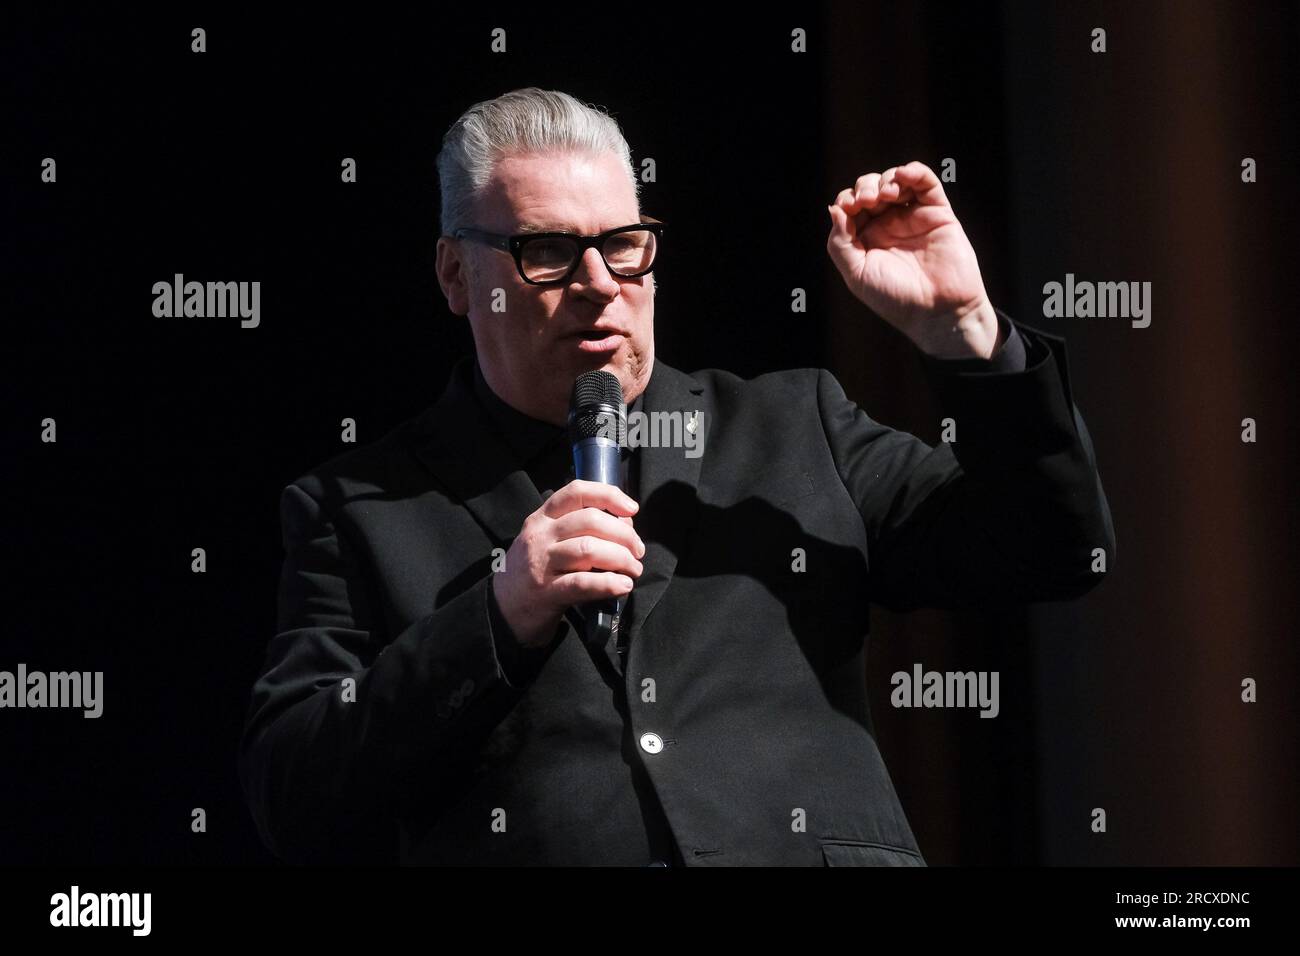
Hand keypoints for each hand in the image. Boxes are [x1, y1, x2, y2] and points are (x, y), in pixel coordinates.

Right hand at [493, 480, 645, 647]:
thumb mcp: (547, 542)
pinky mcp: (545, 593)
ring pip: (589, 549)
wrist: (500, 612)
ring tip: (633, 570)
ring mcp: (540, 564)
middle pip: (590, 521)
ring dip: (621, 559)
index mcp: (542, 519)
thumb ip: (578, 529)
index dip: (608, 495)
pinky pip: (582, 583)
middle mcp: (540, 536)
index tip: (632, 509)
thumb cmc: (534, 573)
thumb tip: (624, 523)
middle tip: (637, 551)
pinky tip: (623, 585)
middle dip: (624, 535)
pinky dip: (609, 583)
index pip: (577, 492)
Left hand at [826, 161, 999, 358]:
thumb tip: (834, 209)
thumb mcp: (857, 274)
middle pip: (871, 188)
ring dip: (885, 179)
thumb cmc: (895, 299)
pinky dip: (914, 172)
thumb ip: (840, 243)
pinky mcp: (938, 213)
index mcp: (866, 239)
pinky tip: (903, 175)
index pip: (851, 206)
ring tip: (884, 195)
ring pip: (896, 181)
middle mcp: (889, 225)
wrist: (937, 312)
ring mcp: (914, 217)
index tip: (849, 209)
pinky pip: (926, 182)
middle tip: (867, 202)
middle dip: (865, 187)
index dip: (847, 200)